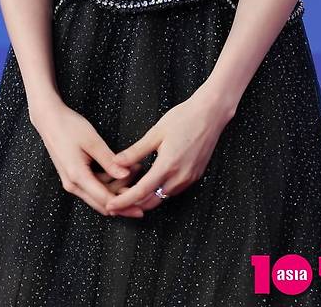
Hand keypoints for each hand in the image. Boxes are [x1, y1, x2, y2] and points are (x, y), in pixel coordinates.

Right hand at [31, 99, 146, 217]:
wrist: (48, 119)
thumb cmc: (69, 127)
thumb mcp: (92, 141)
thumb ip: (109, 161)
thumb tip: (126, 175)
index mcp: (77, 177)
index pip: (105, 200)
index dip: (124, 206)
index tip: (141, 209)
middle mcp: (73, 184)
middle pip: (102, 202)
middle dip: (124, 200)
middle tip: (143, 187)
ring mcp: (71, 181)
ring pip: (98, 195)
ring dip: (117, 188)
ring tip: (136, 169)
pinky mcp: (73, 176)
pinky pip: (93, 186)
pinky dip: (108, 182)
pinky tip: (120, 169)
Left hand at [103, 89, 233, 213]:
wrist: (210, 114)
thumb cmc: (183, 118)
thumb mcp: (156, 133)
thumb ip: (135, 151)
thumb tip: (116, 163)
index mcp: (167, 165)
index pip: (141, 192)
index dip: (123, 201)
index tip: (110, 206)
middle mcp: (180, 177)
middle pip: (151, 202)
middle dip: (132, 205)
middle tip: (115, 203)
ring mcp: (189, 178)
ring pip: (163, 198)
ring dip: (146, 199)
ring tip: (129, 192)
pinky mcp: (195, 176)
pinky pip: (173, 190)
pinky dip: (159, 192)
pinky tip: (150, 183)